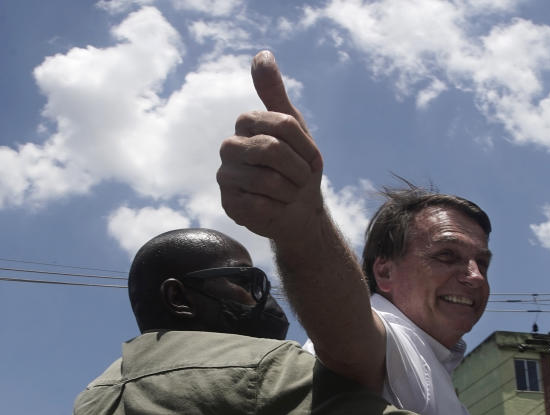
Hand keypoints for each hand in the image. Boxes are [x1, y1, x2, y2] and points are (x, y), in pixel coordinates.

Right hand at [217, 51, 324, 239]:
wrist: (299, 211)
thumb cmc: (297, 167)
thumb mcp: (294, 127)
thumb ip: (275, 92)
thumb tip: (262, 54)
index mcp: (246, 123)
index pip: (285, 125)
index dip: (306, 147)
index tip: (309, 159)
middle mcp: (230, 146)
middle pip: (273, 150)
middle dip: (299, 170)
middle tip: (300, 179)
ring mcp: (226, 176)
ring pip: (268, 180)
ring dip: (291, 191)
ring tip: (289, 193)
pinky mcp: (229, 204)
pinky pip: (261, 204)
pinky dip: (279, 208)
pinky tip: (275, 207)